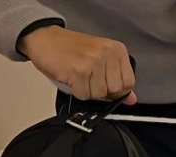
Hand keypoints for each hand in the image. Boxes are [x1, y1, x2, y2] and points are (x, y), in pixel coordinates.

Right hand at [18, 26, 136, 103]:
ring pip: (99, 94)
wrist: (44, 37)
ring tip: (78, 77)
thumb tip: (131, 99)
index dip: (116, 90)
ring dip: (86, 91)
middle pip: (114, 91)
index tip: (103, 83)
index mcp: (117, 50)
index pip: (129, 83)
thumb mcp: (99, 60)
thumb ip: (117, 79)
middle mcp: (107, 53)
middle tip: (88, 79)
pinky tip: (70, 78)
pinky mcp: (79, 70)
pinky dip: (76, 91)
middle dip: (100, 91)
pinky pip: (83, 94)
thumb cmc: (70, 49)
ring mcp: (94, 61)